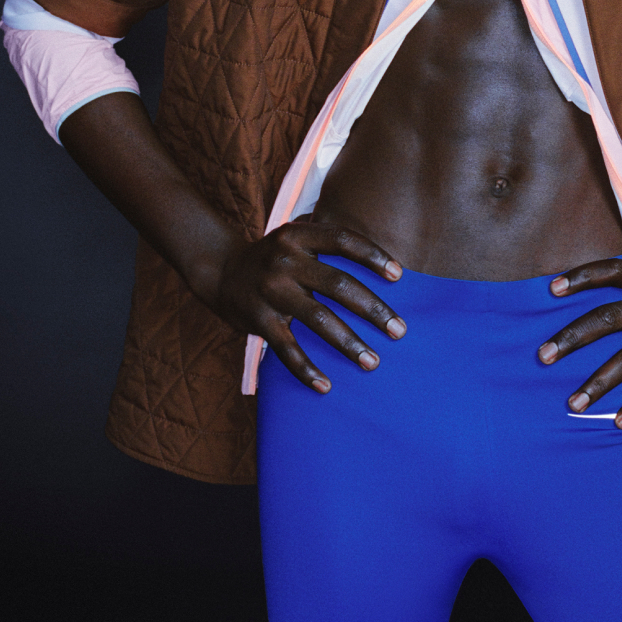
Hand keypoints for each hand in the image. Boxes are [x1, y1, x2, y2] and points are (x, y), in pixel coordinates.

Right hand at [203, 218, 406, 393]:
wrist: (221, 270)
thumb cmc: (276, 257)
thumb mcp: (297, 239)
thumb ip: (330, 245)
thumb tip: (388, 268)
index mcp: (298, 236)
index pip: (343, 240)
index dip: (373, 256)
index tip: (400, 276)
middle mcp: (284, 260)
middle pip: (338, 285)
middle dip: (373, 309)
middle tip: (399, 330)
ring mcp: (271, 291)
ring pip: (318, 320)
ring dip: (349, 343)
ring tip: (372, 362)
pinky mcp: (258, 320)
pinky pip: (286, 349)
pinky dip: (306, 370)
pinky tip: (326, 386)